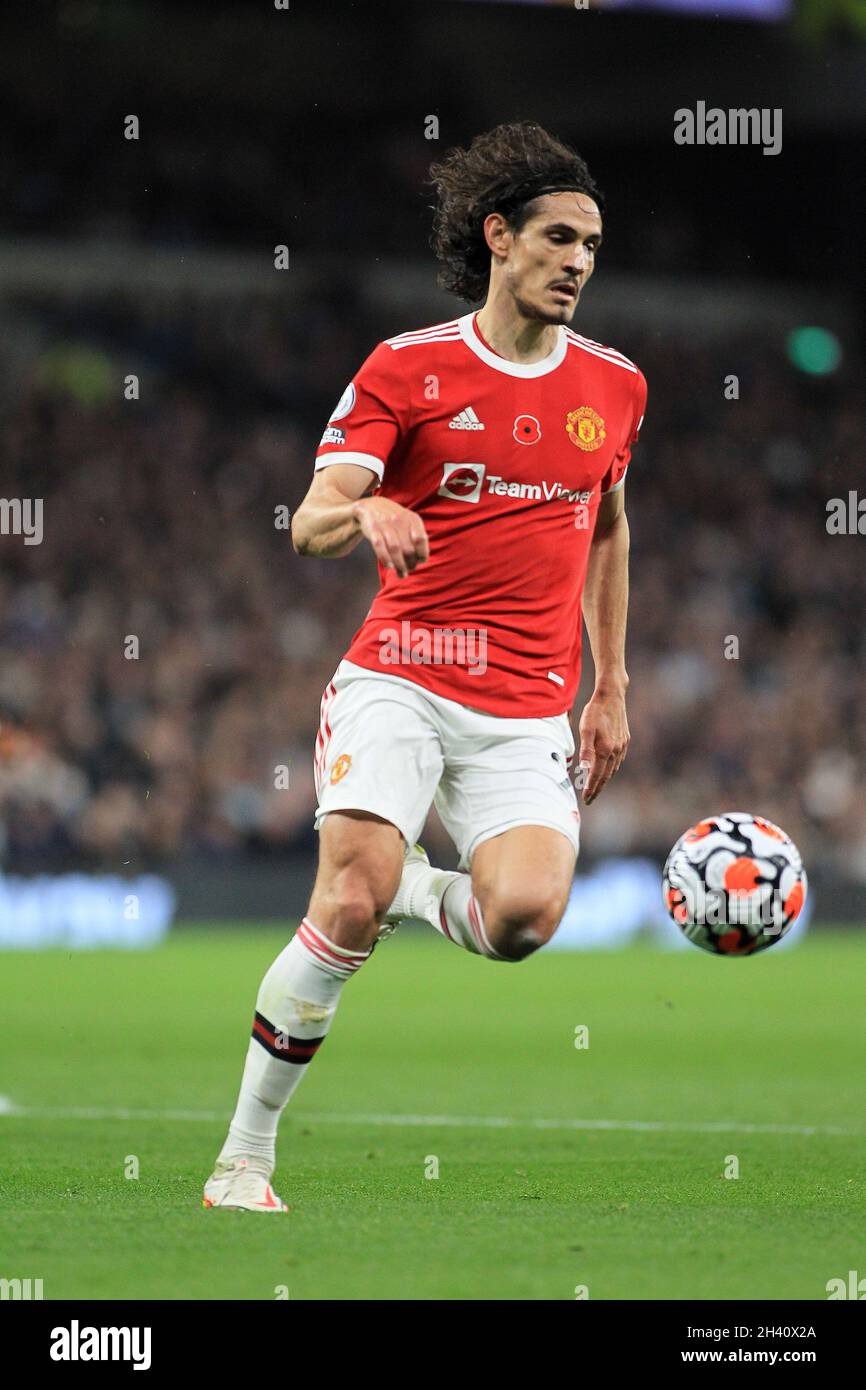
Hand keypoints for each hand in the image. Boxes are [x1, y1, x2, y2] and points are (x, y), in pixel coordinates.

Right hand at [353, 496, 428, 577]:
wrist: (370, 506)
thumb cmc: (394, 521)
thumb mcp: (409, 522)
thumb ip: (417, 537)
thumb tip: (421, 560)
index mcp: (413, 519)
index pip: (421, 539)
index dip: (422, 553)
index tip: (419, 561)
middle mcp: (400, 520)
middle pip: (408, 548)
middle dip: (410, 563)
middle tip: (409, 570)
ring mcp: (386, 524)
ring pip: (395, 549)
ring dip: (399, 565)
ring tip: (402, 573)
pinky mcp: (373, 529)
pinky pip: (380, 546)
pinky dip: (385, 558)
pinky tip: (389, 566)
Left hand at [577, 686, 629, 803]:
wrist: (612, 696)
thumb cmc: (595, 712)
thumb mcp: (586, 729)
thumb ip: (586, 750)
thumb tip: (584, 769)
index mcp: (605, 750)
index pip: (597, 775)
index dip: (591, 788)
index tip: (586, 799)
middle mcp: (616, 751)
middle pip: (606, 776)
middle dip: (598, 788)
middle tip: (590, 799)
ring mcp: (622, 746)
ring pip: (613, 769)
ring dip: (605, 780)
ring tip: (597, 787)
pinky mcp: (625, 740)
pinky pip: (618, 760)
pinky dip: (612, 768)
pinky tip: (607, 769)